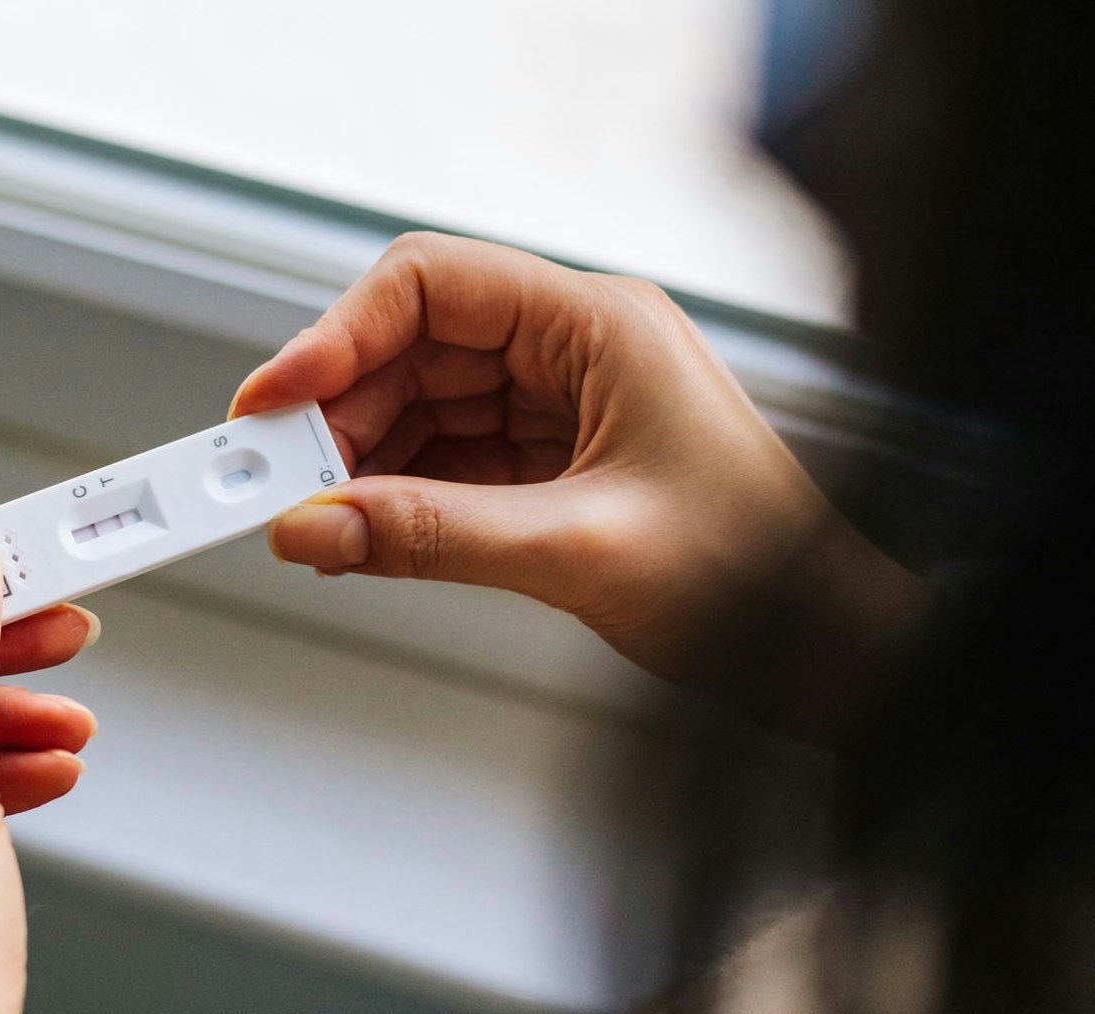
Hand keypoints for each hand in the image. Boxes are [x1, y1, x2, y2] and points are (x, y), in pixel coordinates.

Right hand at [233, 234, 923, 731]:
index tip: (272, 401)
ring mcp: (565, 404)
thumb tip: (314, 527)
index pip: (432, 285)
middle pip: (415, 346)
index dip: (336, 336)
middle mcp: (576, 348)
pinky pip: (450, 457)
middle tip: (274, 480)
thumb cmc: (755, 577)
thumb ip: (430, 536)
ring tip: (315, 518)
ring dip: (361, 459)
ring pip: (423, 404)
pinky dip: (399, 493)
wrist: (822, 646)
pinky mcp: (557, 462)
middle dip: (339, 412)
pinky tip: (363, 531)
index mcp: (599, 325)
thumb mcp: (576, 552)